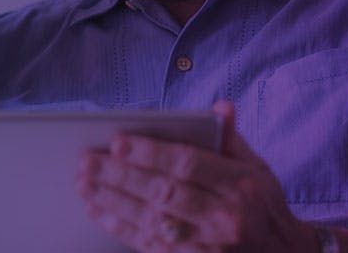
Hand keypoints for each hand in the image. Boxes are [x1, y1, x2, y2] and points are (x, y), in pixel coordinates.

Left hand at [76, 102, 317, 252]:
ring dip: (113, 201)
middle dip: (121, 176)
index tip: (118, 142)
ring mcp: (207, 245)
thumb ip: (232, 140)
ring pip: (151, 220)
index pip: (189, 165)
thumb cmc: (263, 206)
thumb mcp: (258, 169)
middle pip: (163, 192)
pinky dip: (121, 227)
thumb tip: (219, 108)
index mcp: (241, 185)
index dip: (151, 153)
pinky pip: (150, 245)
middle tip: (88, 161)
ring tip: (85, 183)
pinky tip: (99, 211)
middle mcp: (224, 216)